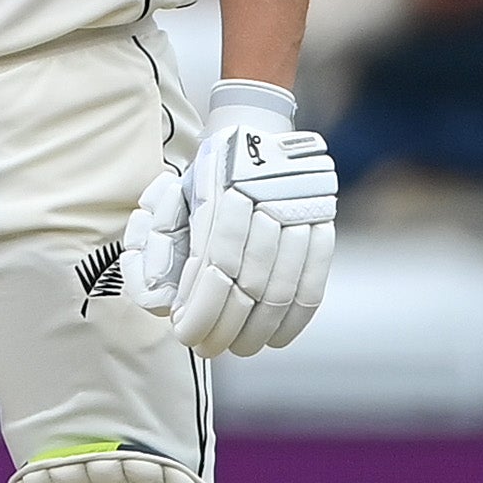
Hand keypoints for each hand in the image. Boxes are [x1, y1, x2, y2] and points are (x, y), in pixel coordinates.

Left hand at [122, 82, 338, 356]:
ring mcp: (299, 214)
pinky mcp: (323, 224)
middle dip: (226, 325)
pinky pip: (314, 281)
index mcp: (221, 196)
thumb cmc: (207, 176)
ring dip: (259, 328)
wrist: (259, 133)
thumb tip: (160, 300)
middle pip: (248, 282)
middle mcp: (263, 205)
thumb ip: (161, 243)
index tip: (186, 334)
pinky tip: (277, 338)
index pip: (214, 267)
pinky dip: (296, 317)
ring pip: (282, 287)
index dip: (202, 308)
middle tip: (208, 349)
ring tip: (239, 348)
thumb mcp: (174, 196)